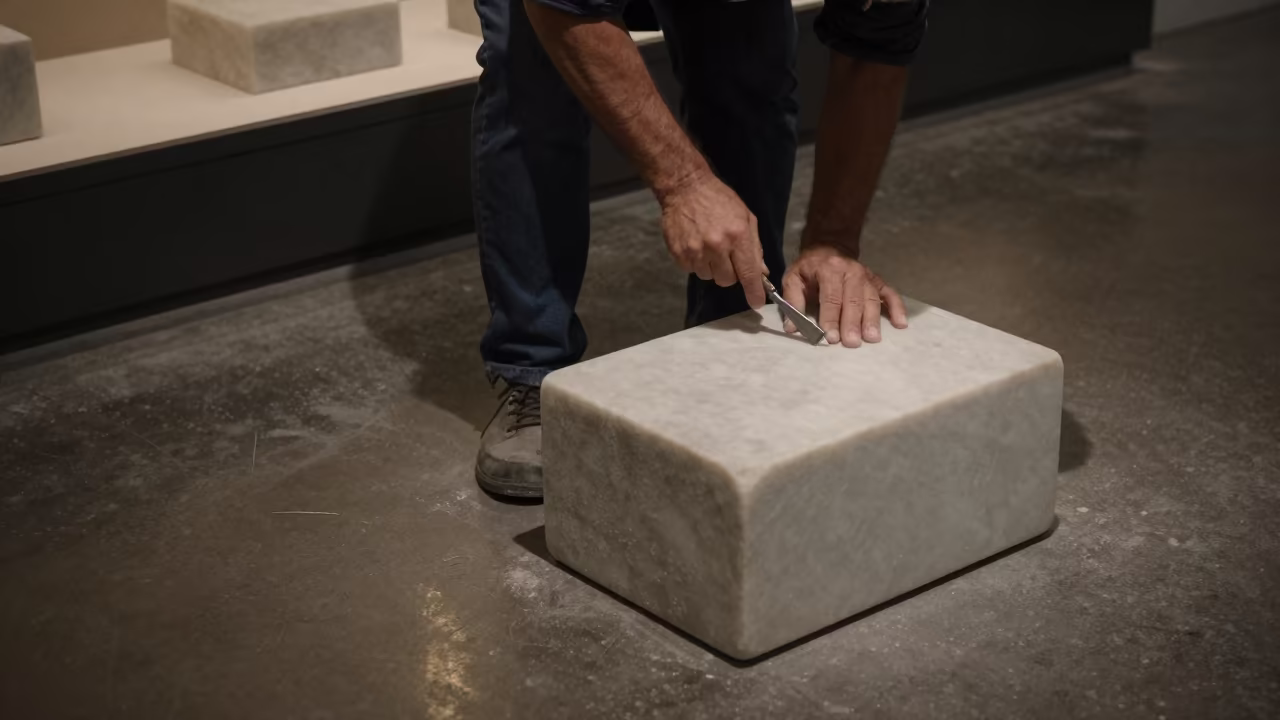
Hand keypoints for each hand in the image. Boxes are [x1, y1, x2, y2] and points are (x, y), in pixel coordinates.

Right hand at [659, 171, 766, 308]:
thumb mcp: (746, 218)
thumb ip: (755, 247)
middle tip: (726, 256)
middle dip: (730, 273)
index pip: (748, 273)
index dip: (754, 292)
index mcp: (737, 236)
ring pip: (709, 277)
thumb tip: (762, 272)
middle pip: (727, 280)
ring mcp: (695, 251)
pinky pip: (692, 270)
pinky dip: (696, 262)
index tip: (756, 303)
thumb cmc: (719, 200)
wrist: (686, 187)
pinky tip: (696, 244)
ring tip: (708, 246)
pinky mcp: (679, 253)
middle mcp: (716, 246)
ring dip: (711, 267)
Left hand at [781, 246, 907, 346]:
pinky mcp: (877, 281)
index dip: (831, 318)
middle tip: (852, 342)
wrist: (828, 248)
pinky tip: (901, 323)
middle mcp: (851, 271)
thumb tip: (792, 328)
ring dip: (872, 319)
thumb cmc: (809, 268)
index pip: (831, 297)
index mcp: (829, 269)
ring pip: (871, 299)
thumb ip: (792, 301)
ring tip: (872, 338)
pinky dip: (897, 307)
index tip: (831, 337)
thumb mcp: (793, 278)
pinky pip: (889, 293)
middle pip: (853, 299)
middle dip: (852, 322)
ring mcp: (867, 276)